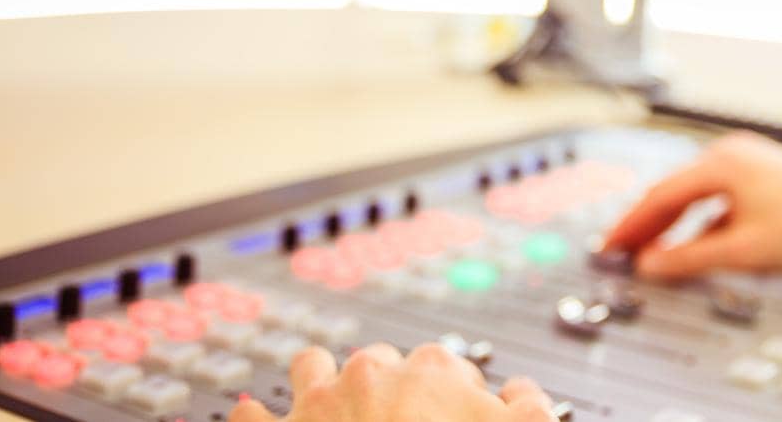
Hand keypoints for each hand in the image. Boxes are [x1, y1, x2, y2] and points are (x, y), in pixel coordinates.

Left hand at [229, 343, 556, 421]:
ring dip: (324, 379)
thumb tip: (525, 394)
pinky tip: (253, 414)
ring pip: (317, 367)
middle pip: (387, 364)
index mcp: (433, 371)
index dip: (462, 402)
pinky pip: (254, 417)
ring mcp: (321, 401)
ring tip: (335, 403)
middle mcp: (373, 373)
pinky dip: (254, 417)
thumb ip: (528, 409)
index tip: (464, 421)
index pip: (454, 372)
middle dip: (397, 388)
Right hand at [601, 131, 781, 279]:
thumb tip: (651, 265)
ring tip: (653, 250)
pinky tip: (698, 243)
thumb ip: (689, 259)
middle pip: (674, 191)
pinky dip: (701, 219)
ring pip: (696, 194)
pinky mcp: (762, 175)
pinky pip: (718, 197)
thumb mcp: (741, 250)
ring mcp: (748, 161)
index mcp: (720, 163)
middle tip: (621, 250)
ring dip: (674, 222)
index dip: (630, 225)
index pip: (659, 196)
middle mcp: (730, 154)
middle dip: (647, 223)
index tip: (610, 247)